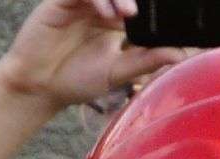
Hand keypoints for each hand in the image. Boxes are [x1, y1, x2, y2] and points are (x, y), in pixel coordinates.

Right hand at [0, 0, 188, 113]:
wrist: (37, 89)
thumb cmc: (74, 80)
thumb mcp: (118, 72)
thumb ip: (148, 60)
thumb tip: (182, 54)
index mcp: (115, 19)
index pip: (140, 3)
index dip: (154, 5)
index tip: (175, 11)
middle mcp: (100, 5)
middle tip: (146, 12)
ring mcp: (82, 1)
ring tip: (129, 14)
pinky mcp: (62, 0)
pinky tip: (108, 14)